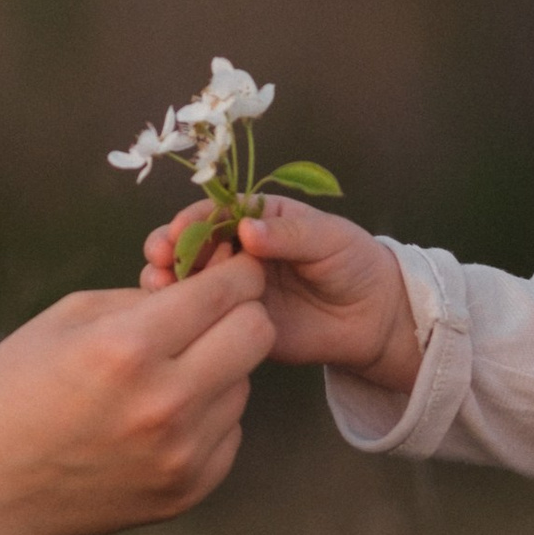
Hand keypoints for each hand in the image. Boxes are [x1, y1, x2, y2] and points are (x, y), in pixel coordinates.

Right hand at [0, 257, 272, 534]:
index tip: (228, 268)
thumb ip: (140, 297)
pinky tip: (158, 420)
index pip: (227, 290)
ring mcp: (182, 454)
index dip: (234, 270)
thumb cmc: (12, 393)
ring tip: (163, 376)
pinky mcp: (188, 490)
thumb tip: (201, 284)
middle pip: (257, 332)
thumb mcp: (63, 320)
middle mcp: (166, 402)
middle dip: (238, 312)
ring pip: (244, 384)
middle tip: (206, 315)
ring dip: (217, 368)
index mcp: (128, 347)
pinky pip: (229, 432)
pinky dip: (205, 417)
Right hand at [143, 194, 419, 393]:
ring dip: (169, 278)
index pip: (216, 212)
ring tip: (159, 284)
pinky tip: (172, 315)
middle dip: (170, 247)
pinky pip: (203, 316)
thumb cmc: (353, 263)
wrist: (374, 318)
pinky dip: (183, 313)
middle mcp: (237, 250)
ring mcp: (232, 288)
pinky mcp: (234, 322)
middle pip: (192, 244)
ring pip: (189, 279)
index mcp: (257, 218)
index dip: (194, 219)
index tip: (179, 231)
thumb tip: (247, 230)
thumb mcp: (329, 237)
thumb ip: (289, 234)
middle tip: (159, 258)